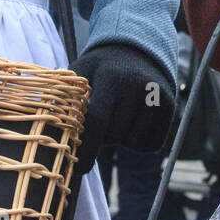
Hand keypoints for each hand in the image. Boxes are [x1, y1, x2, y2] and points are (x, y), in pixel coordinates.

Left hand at [70, 42, 174, 174]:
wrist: (138, 48)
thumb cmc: (101, 67)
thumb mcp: (81, 73)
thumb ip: (66, 99)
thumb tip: (50, 132)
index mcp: (111, 77)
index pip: (98, 121)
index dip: (88, 149)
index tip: (80, 170)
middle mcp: (137, 86)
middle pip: (115, 135)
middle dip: (103, 139)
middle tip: (100, 124)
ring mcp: (156, 96)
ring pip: (134, 143)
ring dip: (121, 141)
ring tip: (118, 118)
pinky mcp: (170, 106)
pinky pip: (152, 145)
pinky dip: (139, 143)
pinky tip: (132, 124)